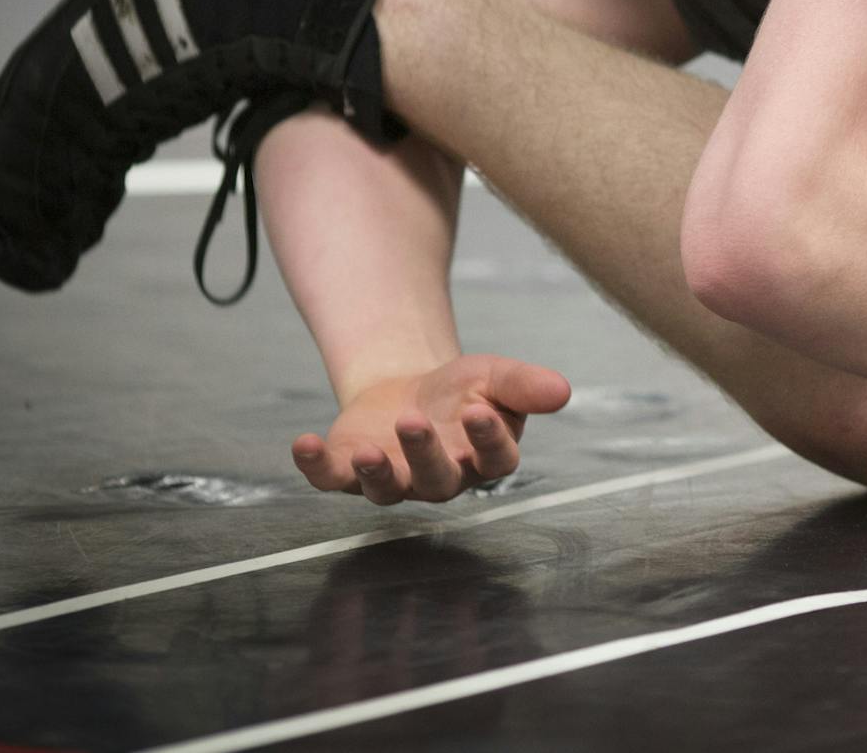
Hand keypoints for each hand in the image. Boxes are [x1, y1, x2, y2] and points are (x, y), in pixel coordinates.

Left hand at [291, 354, 572, 504]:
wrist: (408, 389)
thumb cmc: (460, 390)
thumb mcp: (494, 376)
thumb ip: (525, 385)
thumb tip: (562, 391)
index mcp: (483, 458)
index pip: (494, 459)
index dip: (487, 439)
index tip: (479, 409)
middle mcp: (440, 479)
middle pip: (437, 479)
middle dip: (425, 453)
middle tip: (414, 422)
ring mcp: (393, 480)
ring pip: (387, 490)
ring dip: (378, 472)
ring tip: (371, 449)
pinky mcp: (350, 473)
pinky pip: (331, 479)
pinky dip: (315, 466)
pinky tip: (304, 443)